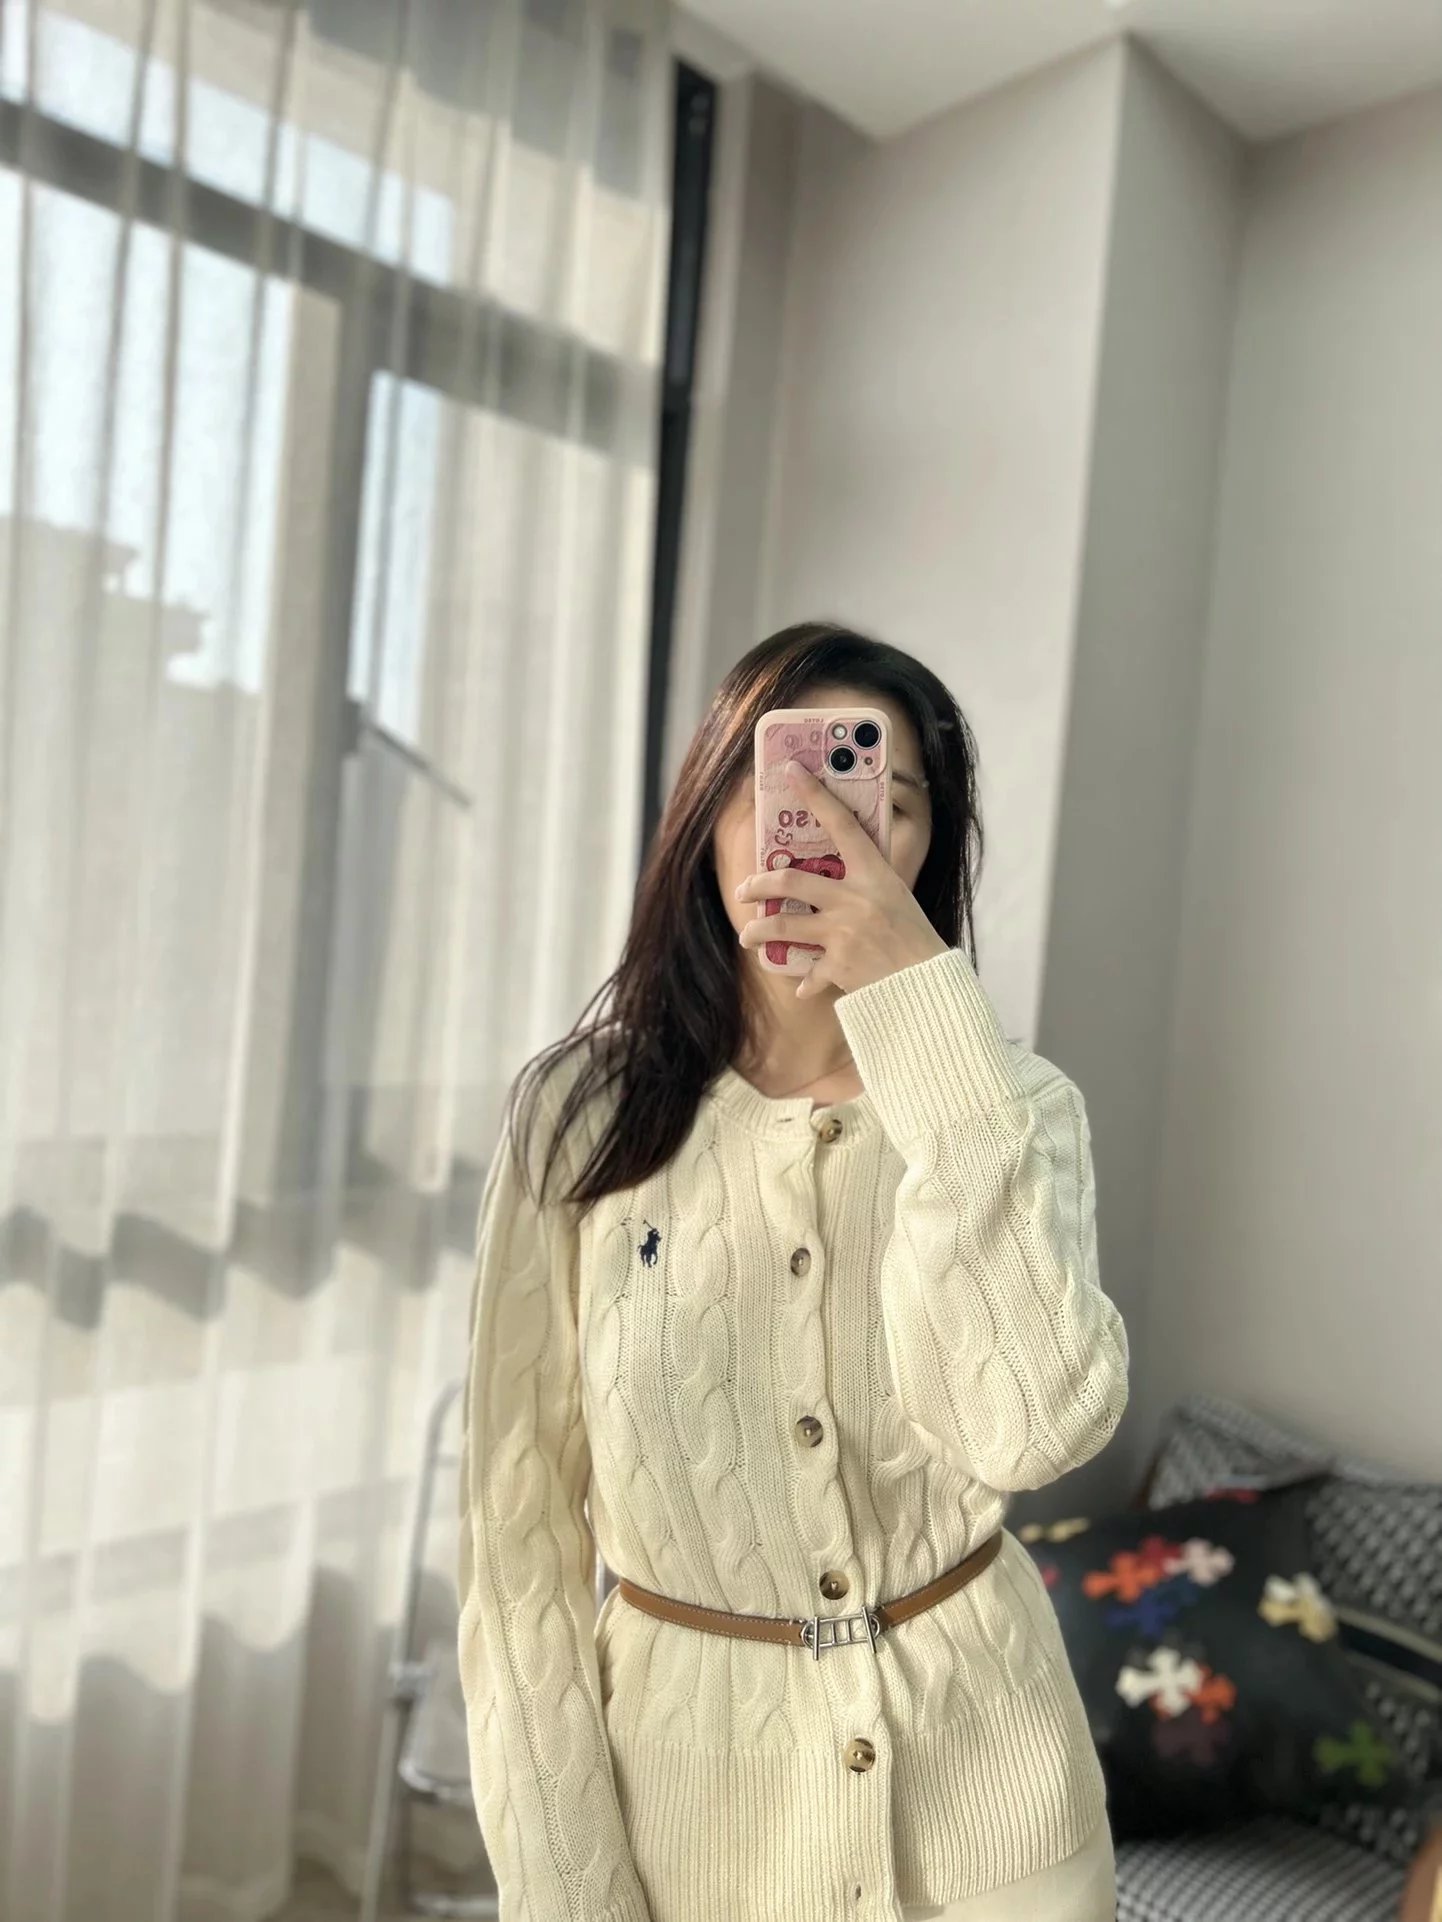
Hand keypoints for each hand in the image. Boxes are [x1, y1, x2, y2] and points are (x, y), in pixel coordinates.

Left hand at [735, 759, 949, 998]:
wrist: (928, 984)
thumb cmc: (915, 935)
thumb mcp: (896, 896)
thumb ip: (867, 882)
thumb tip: (835, 872)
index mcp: (874, 874)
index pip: (842, 824)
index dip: (815, 795)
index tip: (792, 770)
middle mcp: (854, 899)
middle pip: (790, 881)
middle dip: (759, 885)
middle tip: (744, 890)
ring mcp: (843, 933)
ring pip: (782, 926)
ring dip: (757, 932)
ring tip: (748, 935)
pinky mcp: (838, 966)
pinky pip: (808, 972)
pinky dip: (804, 980)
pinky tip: (799, 986)